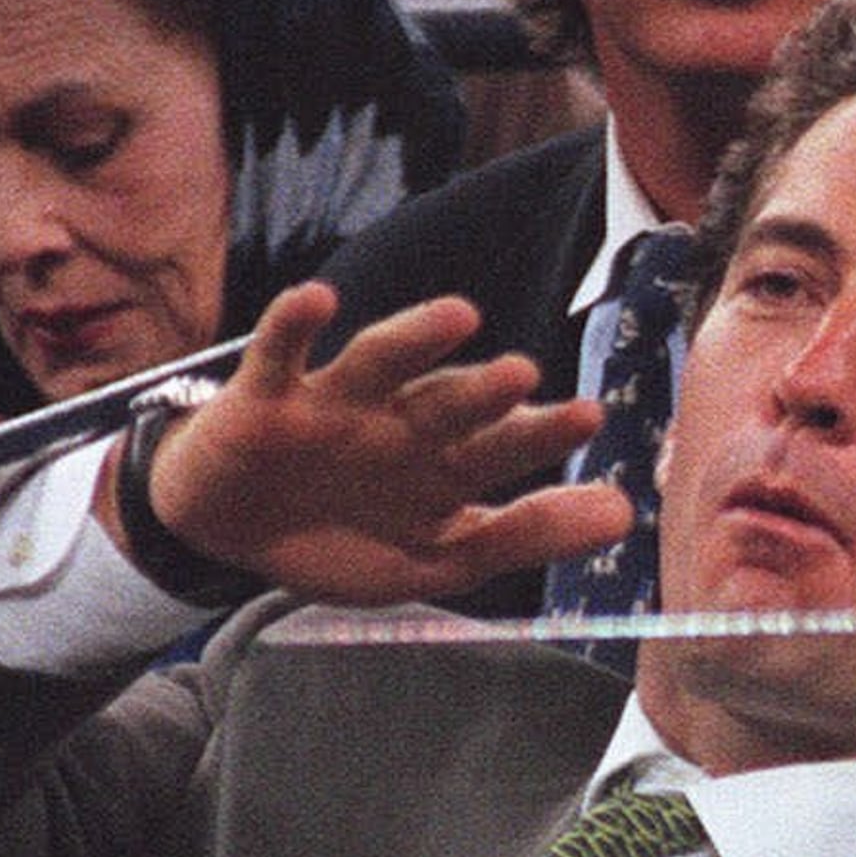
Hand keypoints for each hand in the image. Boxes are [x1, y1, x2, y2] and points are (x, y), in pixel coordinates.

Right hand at [113, 284, 626, 604]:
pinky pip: (280, 351)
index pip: (502, 445)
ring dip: (415, 338)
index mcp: (443, 464)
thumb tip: (625, 513)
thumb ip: (525, 536)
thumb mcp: (435, 558)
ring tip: (459, 316)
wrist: (230, 534)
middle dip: (483, 391)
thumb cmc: (342, 538)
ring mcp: (335, 403)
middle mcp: (399, 422)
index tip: (589, 417)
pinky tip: (319, 298)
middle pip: (448, 402)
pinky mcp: (266, 396)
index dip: (542, 432)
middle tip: (523, 374)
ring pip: (380, 361)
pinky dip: (294, 323)